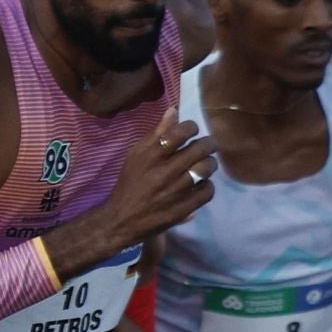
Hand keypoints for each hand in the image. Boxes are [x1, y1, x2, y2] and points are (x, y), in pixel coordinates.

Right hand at [94, 109, 217, 249]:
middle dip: (208, 143)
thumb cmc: (129, 183)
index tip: (192, 131)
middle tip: (208, 145)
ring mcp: (175, 191)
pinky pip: (207, 191)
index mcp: (150, 156)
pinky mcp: (183, 208)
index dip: (192, 127)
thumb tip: (174, 111)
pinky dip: (208, 185)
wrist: (122, 220)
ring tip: (206, 164)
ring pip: (206, 169)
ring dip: (210, 163)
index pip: (180, 132)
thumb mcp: (135, 156)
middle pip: (199, 149)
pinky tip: (201, 184)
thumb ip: (156, 134)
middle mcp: (164, 172)